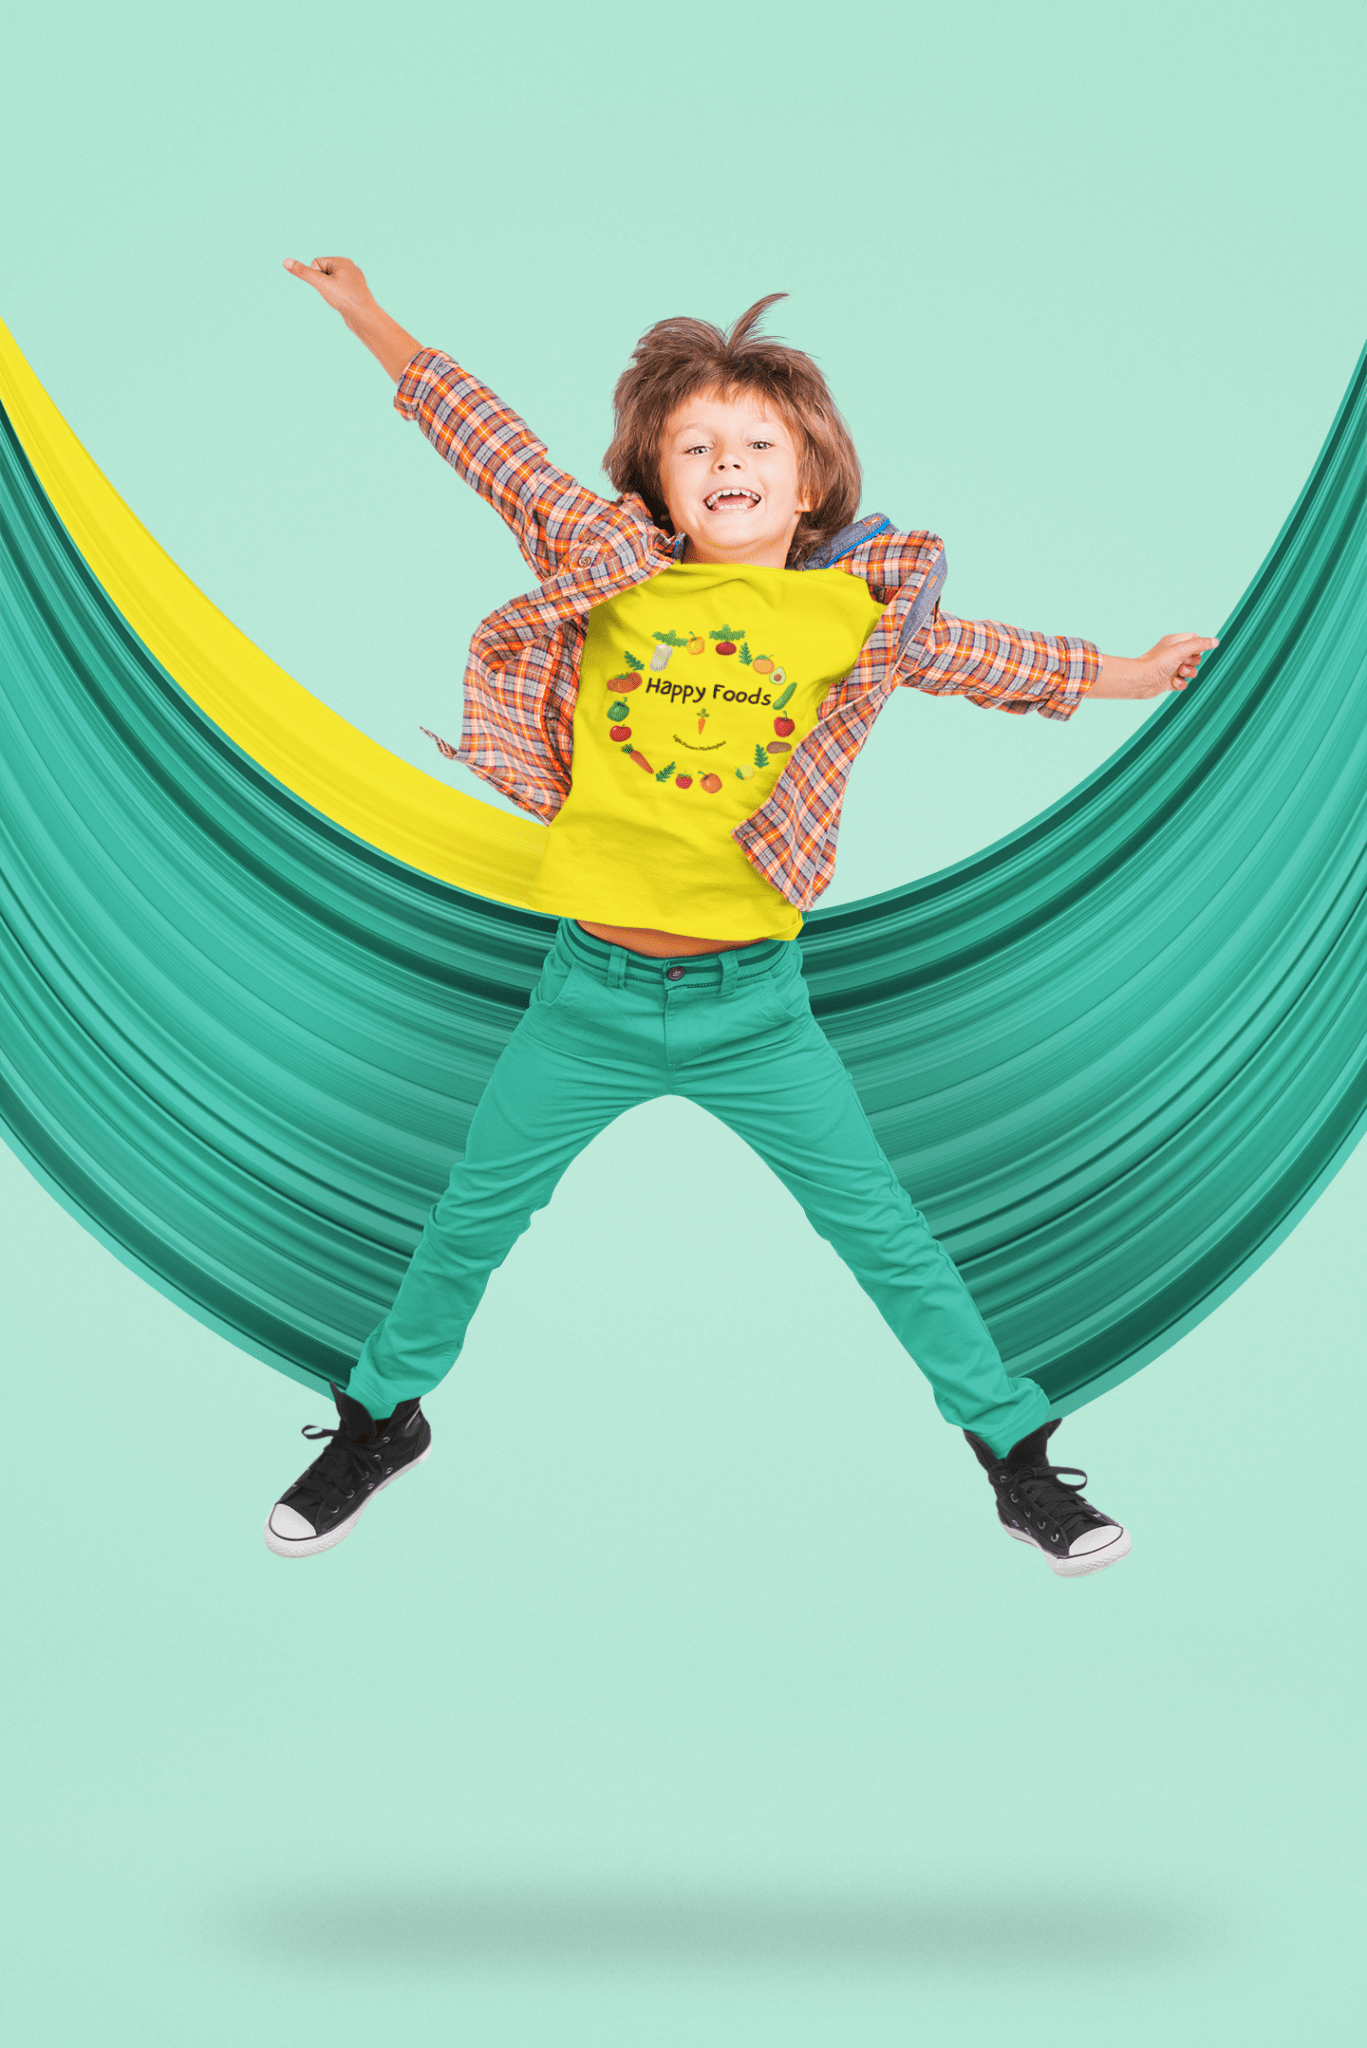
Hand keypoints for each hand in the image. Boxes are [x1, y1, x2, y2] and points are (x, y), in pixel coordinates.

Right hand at [281, 255, 421, 382]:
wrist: (365, 318)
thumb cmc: (345, 299)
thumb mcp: (321, 284)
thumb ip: (303, 273)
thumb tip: (286, 261)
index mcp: (343, 261)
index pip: (316, 262)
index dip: (316, 276)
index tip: (328, 287)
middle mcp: (349, 268)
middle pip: (322, 273)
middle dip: (323, 285)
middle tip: (335, 295)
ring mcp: (352, 281)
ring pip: (329, 284)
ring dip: (329, 293)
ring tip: (340, 300)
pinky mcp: (353, 293)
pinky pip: (337, 292)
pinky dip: (336, 299)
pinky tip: (344, 304)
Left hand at [1093, 634, 1218, 698]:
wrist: (1141, 680)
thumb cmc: (1157, 662)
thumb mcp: (1181, 650)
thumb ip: (1199, 645)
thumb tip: (1216, 641)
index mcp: (1174, 642)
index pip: (1194, 639)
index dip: (1199, 646)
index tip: (1196, 650)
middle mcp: (1172, 654)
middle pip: (1195, 657)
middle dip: (1194, 662)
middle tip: (1184, 663)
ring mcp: (1170, 668)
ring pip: (1191, 671)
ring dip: (1189, 674)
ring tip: (1179, 673)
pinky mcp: (1168, 682)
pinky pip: (1182, 683)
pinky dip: (1181, 684)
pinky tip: (1173, 683)